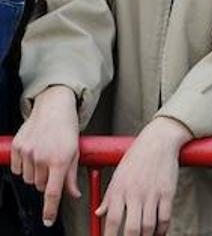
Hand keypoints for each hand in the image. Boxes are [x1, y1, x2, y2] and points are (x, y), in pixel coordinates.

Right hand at [10, 86, 80, 226]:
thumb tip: (74, 195)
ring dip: (36, 174)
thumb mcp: (75, 152)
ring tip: (44, 157)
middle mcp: (42, 157)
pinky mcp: (17, 147)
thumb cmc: (67, 129)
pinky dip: (25, 167)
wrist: (54, 107)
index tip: (48, 221)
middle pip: (41, 187)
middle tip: (53, 166)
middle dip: (48, 182)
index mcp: (61, 159)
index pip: (53, 192)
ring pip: (29, 180)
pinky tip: (34, 153)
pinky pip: (18, 170)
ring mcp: (28, 152)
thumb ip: (72, 176)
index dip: (50, 209)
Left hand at [96, 117, 188, 235]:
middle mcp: (135, 193)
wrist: (159, 141)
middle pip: (131, 228)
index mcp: (119, 190)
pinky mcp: (168, 192)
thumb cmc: (136, 159)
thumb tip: (98, 214)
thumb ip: (108, 197)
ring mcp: (153, 193)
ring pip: (149, 226)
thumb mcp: (117, 175)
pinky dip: (162, 229)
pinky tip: (158, 233)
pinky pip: (165, 217)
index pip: (112, 221)